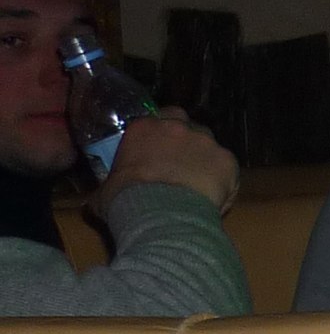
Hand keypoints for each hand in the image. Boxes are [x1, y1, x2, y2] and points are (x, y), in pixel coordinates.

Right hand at [93, 110, 237, 214]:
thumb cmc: (127, 201)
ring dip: (206, 159)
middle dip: (187, 139)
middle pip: (188, 125)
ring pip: (210, 145)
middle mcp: (177, 127)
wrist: (162, 214)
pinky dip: (224, 180)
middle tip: (183, 163)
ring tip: (200, 184)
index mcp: (144, 128)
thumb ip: (106, 187)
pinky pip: (228, 167)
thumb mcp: (104, 193)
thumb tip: (97, 200)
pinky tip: (215, 198)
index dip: (162, 135)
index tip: (161, 150)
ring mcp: (205, 141)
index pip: (158, 118)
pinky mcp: (227, 160)